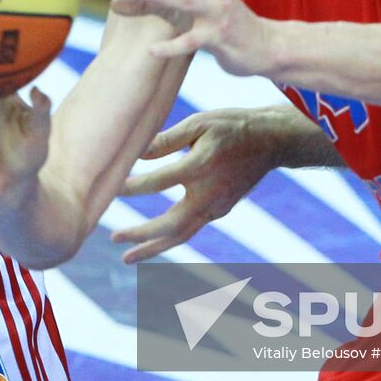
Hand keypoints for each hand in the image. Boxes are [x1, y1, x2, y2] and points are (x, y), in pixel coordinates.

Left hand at [103, 0, 271, 76]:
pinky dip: (171, 46)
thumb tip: (118, 2)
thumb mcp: (192, 6)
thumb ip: (157, 2)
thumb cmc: (222, 23)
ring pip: (183, 0)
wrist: (266, 46)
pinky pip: (191, 41)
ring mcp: (216, 10)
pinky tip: (151, 50)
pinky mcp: (219, 36)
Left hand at [111, 105, 333, 262]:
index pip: (157, 183)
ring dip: (152, 248)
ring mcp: (217, 207)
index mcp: (201, 166)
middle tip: (113, 237)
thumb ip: (166, 140)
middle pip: (170, 225)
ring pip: (181, 236)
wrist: (271, 141)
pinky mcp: (220, 211)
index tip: (108, 186)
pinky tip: (153, 241)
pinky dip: (169, 239)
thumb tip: (134, 151)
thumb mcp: (199, 123)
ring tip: (127, 258)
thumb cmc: (231, 126)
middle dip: (140, 234)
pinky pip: (190, 230)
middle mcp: (209, 194)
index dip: (130, 186)